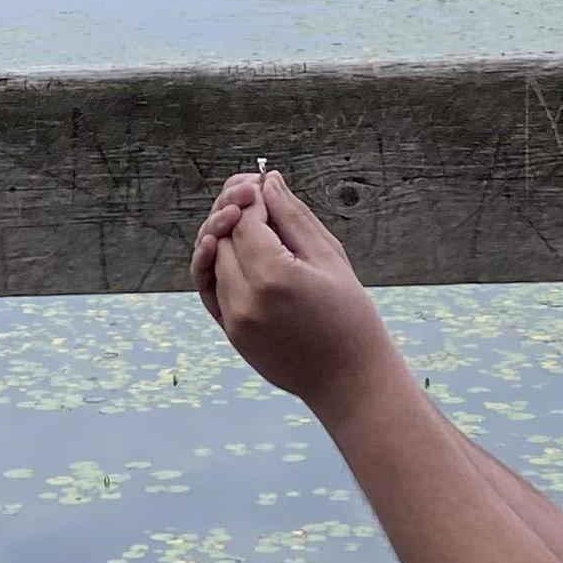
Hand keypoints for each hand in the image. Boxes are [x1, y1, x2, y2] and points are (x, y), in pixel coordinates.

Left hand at [202, 172, 392, 415]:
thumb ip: (293, 218)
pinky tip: (232, 247)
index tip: (264, 185)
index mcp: (273, 278)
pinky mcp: (231, 333)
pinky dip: (217, 264)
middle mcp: (244, 300)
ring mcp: (233, 320)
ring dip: (224, 235)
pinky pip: (212, 288)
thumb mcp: (330, 258)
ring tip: (247, 218)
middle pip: (221, 239)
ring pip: (212, 262)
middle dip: (233, 210)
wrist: (349, 380)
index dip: (251, 197)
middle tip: (253, 193)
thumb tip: (269, 182)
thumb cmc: (351, 318)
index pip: (244, 221)